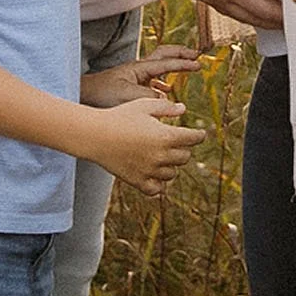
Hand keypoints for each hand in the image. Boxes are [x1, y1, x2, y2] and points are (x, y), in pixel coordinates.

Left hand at [83, 47, 197, 106]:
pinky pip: (153, 79)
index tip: (199, 64)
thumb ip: (149, 96)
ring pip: (159, 66)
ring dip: (174, 65)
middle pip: (164, 54)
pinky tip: (167, 90)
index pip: (167, 62)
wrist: (85, 95)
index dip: (184, 63)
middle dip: (181, 52)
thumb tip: (166, 97)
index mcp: (140, 68)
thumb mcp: (128, 96)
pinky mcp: (131, 85)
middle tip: (196, 54)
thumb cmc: (103, 93)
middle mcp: (139, 68)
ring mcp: (135, 75)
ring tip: (187, 67)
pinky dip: (163, 82)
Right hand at [88, 95, 204, 193]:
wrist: (95, 135)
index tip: (199, 134)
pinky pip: (156, 189)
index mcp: (166, 136)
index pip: (194, 139)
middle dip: (182, 148)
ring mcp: (149, 170)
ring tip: (160, 156)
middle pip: (185, 157)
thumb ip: (166, 108)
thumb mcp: (144, 106)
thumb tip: (183, 109)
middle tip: (173, 142)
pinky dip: (158, 184)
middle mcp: (161, 156)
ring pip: (172, 173)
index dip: (199, 135)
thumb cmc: (120, 116)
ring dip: (170, 165)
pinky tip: (154, 175)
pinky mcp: (137, 181)